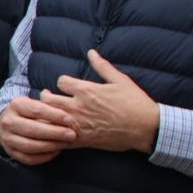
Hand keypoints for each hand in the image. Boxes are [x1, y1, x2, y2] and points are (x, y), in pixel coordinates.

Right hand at [0, 97, 76, 164]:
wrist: (8, 123)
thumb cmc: (29, 112)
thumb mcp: (36, 102)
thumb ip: (51, 106)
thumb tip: (69, 115)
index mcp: (16, 105)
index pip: (36, 110)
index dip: (54, 116)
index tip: (70, 120)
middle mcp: (8, 122)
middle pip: (32, 129)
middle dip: (55, 133)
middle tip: (72, 135)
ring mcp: (8, 139)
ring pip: (30, 146)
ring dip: (51, 146)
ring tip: (65, 143)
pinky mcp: (11, 152)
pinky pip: (29, 158)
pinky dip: (44, 157)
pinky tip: (56, 151)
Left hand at [40, 50, 159, 152]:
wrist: (146, 128)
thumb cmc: (135, 103)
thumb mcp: (120, 80)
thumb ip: (102, 66)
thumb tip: (91, 52)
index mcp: (86, 91)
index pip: (61, 82)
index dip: (62, 82)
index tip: (65, 85)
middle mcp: (78, 107)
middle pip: (48, 99)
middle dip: (46, 96)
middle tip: (48, 96)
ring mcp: (78, 124)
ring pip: (49, 118)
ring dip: (47, 114)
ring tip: (49, 112)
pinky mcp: (82, 140)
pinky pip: (59, 137)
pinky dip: (54, 133)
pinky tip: (55, 131)